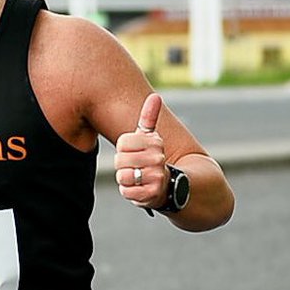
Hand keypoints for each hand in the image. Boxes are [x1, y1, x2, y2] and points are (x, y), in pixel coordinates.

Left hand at [114, 93, 168, 208]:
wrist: (169, 185)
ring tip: (137, 178)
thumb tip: (155, 96)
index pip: (123, 143)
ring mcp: (156, 176)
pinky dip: (129, 192)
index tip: (132, 152)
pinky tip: (138, 189)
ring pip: (123, 176)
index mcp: (155, 142)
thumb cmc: (151, 158)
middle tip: (133, 167)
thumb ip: (149, 118)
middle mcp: (158, 158)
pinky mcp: (153, 194)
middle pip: (120, 160)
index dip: (123, 150)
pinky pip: (127, 192)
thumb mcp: (150, 138)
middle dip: (122, 166)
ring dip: (126, 179)